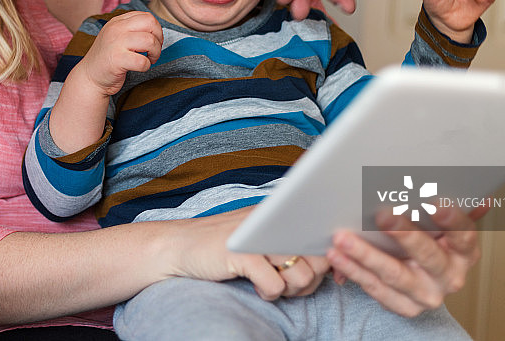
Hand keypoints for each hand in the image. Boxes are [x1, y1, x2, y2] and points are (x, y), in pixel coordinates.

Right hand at [77, 11, 162, 95]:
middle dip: (159, 39)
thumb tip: (157, 30)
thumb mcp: (117, 36)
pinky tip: (140, 68)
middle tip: (153, 51)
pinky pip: (143, 61)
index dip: (156, 30)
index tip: (152, 42)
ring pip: (150, 41)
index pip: (146, 16)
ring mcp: (116, 43)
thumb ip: (132, 29)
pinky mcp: (117, 60)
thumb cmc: (108, 58)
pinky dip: (146, 66)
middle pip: (151, 23)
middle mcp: (116, 29)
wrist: (89, 77)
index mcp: (117, 21)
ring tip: (149, 59)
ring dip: (155, 53)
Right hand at [166, 209, 329, 300]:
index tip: (322, 274)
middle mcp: (273, 219)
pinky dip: (268, 293)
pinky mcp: (243, 254)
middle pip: (318, 259)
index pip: (322, 236)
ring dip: (289, 288)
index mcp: (279, 212)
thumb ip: (288, 243)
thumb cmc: (220, 246)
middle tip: (287, 282)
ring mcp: (258, 236)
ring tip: (270, 283)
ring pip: (301, 274)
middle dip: (308, 280)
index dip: (327, 262)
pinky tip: (255, 285)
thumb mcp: (259, 238)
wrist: (176, 247)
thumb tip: (328, 264)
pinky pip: (275, 286)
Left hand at [326, 206, 480, 316]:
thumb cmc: (433, 244)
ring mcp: (427, 294)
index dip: (451, 219)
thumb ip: (453, 208)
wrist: (426, 283)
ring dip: (366, 254)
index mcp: (464, 252)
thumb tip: (474, 190)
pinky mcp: (404, 307)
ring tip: (343, 238)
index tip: (434, 202)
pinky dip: (353, 270)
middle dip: (403, 234)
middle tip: (382, 214)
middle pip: (427, 254)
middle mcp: (449, 276)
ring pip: (394, 274)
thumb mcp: (445, 227)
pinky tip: (337, 256)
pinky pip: (375, 288)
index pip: (464, 235)